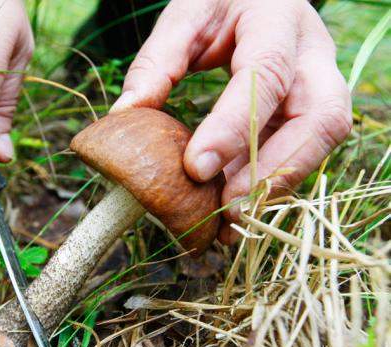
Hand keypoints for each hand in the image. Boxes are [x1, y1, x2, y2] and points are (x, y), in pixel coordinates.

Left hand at [111, 0, 351, 242]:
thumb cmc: (220, 1)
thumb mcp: (186, 14)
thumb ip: (158, 60)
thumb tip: (125, 114)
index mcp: (278, 20)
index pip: (266, 76)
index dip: (235, 126)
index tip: (196, 168)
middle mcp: (312, 55)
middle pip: (319, 119)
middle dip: (276, 170)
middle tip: (228, 209)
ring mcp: (320, 84)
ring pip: (319, 143)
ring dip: (275, 187)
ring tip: (229, 224)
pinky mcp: (310, 110)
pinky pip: (300, 152)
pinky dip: (268, 182)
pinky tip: (233, 207)